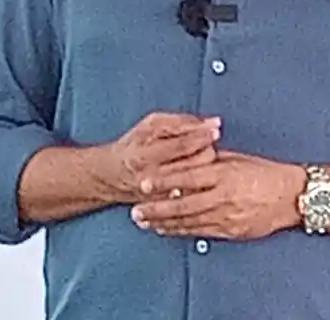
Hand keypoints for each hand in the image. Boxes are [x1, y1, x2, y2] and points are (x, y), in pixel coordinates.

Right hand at [98, 112, 220, 203]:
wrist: (114, 176)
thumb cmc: (136, 144)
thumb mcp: (152, 125)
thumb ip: (182, 122)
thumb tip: (213, 122)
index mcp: (145, 155)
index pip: (181, 146)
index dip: (201, 136)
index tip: (215, 130)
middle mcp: (152, 178)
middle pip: (194, 165)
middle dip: (206, 151)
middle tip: (207, 144)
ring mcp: (159, 196)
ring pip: (197, 182)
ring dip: (206, 168)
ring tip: (203, 158)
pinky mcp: (166, 208)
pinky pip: (193, 196)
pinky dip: (200, 185)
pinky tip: (201, 176)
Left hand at [130, 151, 305, 240]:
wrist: (293, 196)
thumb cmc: (266, 173)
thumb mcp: (238, 159)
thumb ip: (211, 161)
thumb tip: (187, 158)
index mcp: (224, 173)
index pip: (187, 177)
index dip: (164, 181)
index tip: (145, 183)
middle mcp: (223, 196)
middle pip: (182, 204)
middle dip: (156, 209)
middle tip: (136, 211)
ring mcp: (226, 216)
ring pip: (188, 221)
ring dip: (164, 223)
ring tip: (145, 222)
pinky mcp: (231, 231)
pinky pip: (201, 232)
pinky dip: (182, 231)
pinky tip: (167, 230)